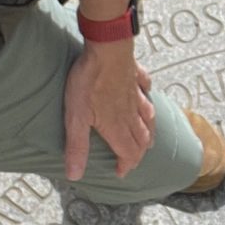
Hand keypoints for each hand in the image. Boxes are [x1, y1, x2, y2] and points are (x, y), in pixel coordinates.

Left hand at [64, 38, 154, 179]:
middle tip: (133, 159)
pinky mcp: (136, 77)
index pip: (128, 152)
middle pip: (141, 138)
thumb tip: (75, 175)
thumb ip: (77, 147)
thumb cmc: (89, 82)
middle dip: (139, 153)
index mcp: (117, 126)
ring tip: (149, 138)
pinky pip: (146, 89)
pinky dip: (148, 96)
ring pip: (148, 117)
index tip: (120, 172)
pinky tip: (147, 93)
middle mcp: (131, 113)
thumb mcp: (76, 118)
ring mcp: (136, 94)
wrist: (106, 49)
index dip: (125, 165)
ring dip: (149, 131)